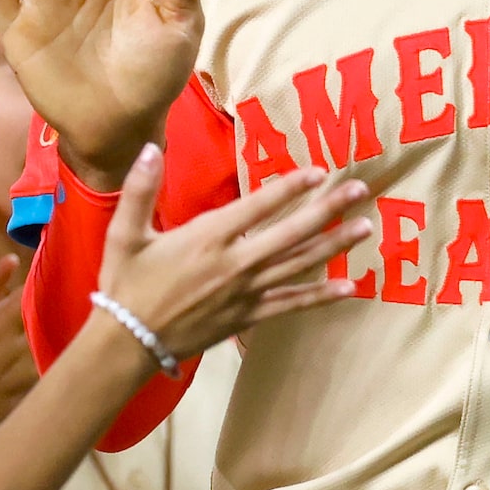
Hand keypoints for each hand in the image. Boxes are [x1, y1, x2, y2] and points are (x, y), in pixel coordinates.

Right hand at [0, 248, 36, 456]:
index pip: (19, 302)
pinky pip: (35, 385)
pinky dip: (41, 372)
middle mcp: (9, 355)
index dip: (30, 284)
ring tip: (59, 327)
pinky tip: (50, 368)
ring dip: (45, 340)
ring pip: (39, 354)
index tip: (37, 266)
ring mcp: (14, 382)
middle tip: (54, 292)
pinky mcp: (14, 405)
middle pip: (35, 327)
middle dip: (40, 309)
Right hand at [99, 149, 369, 359]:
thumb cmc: (126, 283)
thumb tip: (147, 147)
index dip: (290, 187)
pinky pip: (291, 304)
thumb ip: (139, 189)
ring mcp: (245, 292)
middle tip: (360, 190)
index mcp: (206, 238)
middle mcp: (234, 263)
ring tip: (365, 227)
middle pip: (291, 232)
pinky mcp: (248, 317)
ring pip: (298, 265)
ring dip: (334, 245)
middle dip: (328, 209)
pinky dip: (321, 296)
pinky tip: (350, 288)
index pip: (258, 206)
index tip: (319, 172)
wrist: (128, 342)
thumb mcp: (124, 233)